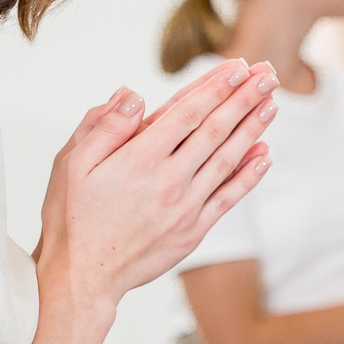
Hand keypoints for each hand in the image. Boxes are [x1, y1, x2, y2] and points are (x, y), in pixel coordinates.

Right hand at [36, 62, 277, 325]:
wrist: (82, 277)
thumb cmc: (71, 217)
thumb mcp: (71, 163)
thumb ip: (103, 126)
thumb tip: (133, 94)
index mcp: (139, 158)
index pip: (188, 112)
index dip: (216, 86)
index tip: (238, 66)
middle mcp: (168, 180)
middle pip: (215, 130)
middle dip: (244, 98)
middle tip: (269, 73)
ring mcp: (185, 207)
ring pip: (227, 159)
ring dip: (253, 129)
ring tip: (272, 104)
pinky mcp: (193, 231)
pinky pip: (228, 197)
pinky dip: (248, 175)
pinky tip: (264, 155)